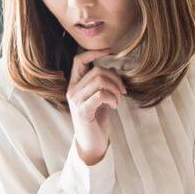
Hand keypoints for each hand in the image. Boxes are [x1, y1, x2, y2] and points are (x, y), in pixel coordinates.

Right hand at [66, 50, 125, 165]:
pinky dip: (112, 98)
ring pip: (100, 81)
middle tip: (123, 92)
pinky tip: (114, 106)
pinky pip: (101, 95)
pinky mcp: (83, 111)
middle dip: (115, 79)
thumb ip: (104, 83)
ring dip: (115, 90)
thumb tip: (113, 67)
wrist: (92, 143)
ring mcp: (76, 101)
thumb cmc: (97, 120)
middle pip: (97, 71)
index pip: (79, 60)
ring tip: (118, 101)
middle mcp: (72, 91)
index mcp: (75, 84)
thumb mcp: (102, 98)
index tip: (109, 50)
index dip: (93, 52)